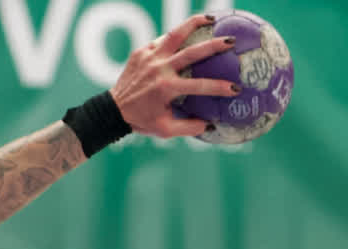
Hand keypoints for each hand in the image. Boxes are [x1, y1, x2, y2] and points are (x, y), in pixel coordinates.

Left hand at [110, 13, 240, 138]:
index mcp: (166, 89)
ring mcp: (149, 58)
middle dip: (214, 46)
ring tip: (212, 19)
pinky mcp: (141, 52)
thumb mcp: (165, 130)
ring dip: (195, 23)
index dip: (219, 87)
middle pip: (192, 53)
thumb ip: (190, 127)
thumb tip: (212, 125)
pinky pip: (162, 40)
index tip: (236, 89)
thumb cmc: (141, 120)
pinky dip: (176, 35)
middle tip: (232, 42)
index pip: (200, 86)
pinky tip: (189, 30)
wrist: (112, 110)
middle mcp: (159, 70)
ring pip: (175, 35)